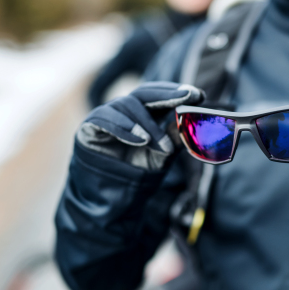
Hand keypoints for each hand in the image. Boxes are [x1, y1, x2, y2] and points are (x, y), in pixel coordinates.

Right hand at [77, 82, 203, 170]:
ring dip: (149, 125)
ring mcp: (106, 115)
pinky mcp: (89, 127)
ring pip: (128, 106)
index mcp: (143, 112)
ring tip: (164, 147)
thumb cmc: (136, 173)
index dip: (178, 91)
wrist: (108, 198)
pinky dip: (124, 128)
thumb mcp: (162, 155)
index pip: (160, 94)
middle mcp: (125, 110)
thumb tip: (194, 121)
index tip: (199, 95)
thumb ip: (175, 137)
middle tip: (186, 97)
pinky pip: (105, 118)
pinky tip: (141, 141)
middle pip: (145, 92)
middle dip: (167, 95)